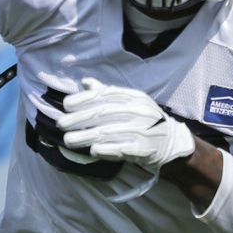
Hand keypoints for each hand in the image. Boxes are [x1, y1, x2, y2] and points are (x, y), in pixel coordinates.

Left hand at [51, 79, 193, 172]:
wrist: (171, 141)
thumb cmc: (145, 120)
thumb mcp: (131, 102)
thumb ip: (108, 93)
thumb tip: (86, 82)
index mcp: (134, 97)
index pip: (105, 94)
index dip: (84, 99)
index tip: (66, 105)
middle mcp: (138, 111)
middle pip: (103, 113)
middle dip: (79, 118)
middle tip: (61, 124)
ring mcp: (141, 130)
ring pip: (108, 132)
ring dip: (85, 136)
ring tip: (68, 140)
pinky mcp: (144, 149)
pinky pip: (121, 149)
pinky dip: (105, 150)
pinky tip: (92, 150)